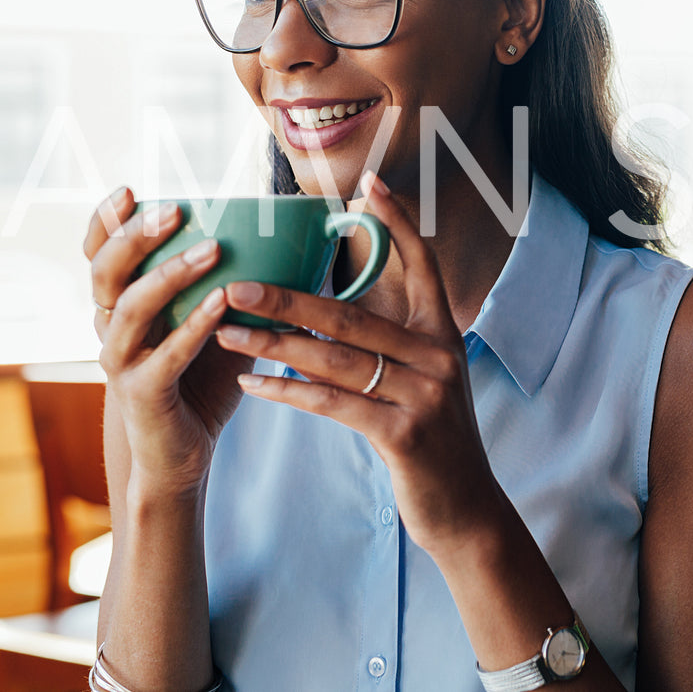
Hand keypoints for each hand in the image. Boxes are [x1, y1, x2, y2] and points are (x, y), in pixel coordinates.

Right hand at [84, 188, 252, 497]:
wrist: (179, 453)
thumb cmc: (198, 379)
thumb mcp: (210, 323)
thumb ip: (227, 282)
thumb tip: (283, 237)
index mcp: (120, 305)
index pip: (98, 255)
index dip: (106, 221)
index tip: (129, 189)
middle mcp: (110, 329)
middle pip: (105, 272)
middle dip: (134, 237)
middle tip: (172, 210)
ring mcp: (121, 362)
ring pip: (131, 308)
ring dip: (170, 274)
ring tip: (211, 249)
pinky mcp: (143, 393)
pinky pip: (166, 354)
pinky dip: (194, 326)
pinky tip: (221, 302)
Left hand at [214, 171, 505, 557]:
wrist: (466, 509)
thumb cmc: (432, 441)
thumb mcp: (424, 382)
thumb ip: (389, 347)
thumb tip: (324, 316)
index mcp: (443, 335)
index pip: (423, 264)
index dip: (398, 223)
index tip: (368, 184)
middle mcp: (437, 356)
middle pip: (351, 314)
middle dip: (287, 297)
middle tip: (235, 282)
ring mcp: (424, 394)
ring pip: (335, 358)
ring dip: (273, 343)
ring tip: (226, 331)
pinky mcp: (404, 433)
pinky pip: (334, 404)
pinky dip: (288, 392)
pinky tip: (251, 385)